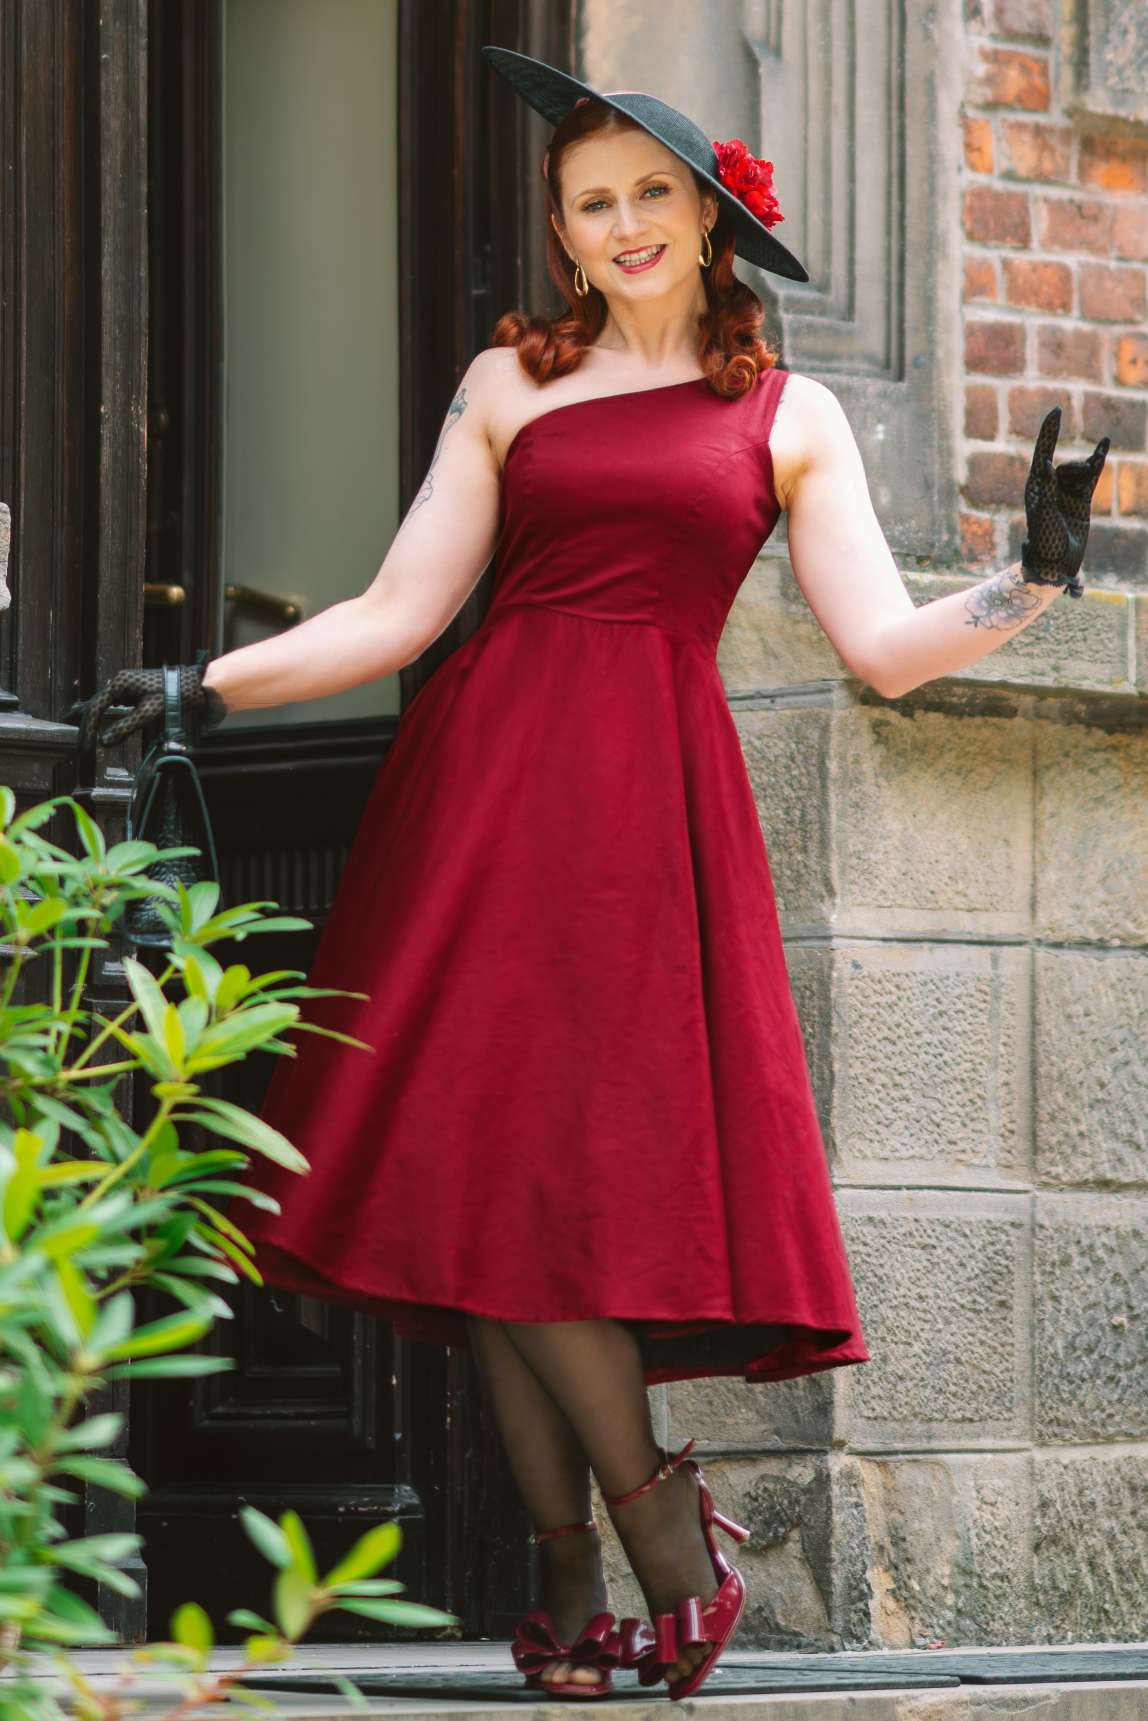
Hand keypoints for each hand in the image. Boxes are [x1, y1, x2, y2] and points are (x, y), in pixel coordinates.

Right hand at [66, 651, 228, 750]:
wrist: (195, 685)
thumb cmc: (174, 695)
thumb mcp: (148, 714)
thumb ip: (125, 727)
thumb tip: (104, 742)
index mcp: (120, 683)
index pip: (95, 708)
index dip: (88, 729)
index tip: (86, 747)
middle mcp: (119, 682)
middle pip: (96, 706)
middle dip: (87, 726)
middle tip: (82, 747)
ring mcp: (127, 686)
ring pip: (104, 705)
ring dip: (94, 720)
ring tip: (82, 736)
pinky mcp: (135, 692)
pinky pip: (115, 705)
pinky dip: (106, 716)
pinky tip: (100, 724)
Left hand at [1021, 406, 1108, 598]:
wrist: (1057, 562)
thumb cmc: (1045, 540)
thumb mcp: (1044, 514)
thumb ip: (1046, 489)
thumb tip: (1044, 463)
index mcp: (1035, 488)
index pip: (1042, 453)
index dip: (1049, 432)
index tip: (1056, 411)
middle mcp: (1049, 487)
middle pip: (1064, 464)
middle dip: (1075, 470)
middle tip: (1077, 485)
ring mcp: (1066, 492)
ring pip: (1080, 470)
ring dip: (1087, 474)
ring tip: (1084, 495)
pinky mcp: (1081, 499)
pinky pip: (1091, 475)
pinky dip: (1098, 460)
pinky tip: (1105, 443)